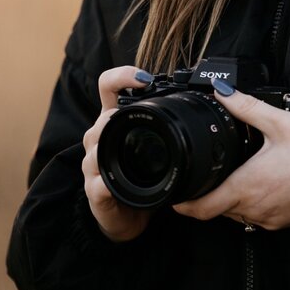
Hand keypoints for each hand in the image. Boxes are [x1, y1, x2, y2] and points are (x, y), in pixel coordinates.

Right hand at [81, 65, 154, 242]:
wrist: (126, 214)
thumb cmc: (138, 173)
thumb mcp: (149, 141)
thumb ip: (163, 119)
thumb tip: (196, 97)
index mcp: (114, 121)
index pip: (108, 86)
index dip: (122, 76)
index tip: (144, 77)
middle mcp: (100, 139)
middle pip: (102, 118)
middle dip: (116, 115)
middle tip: (136, 116)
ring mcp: (93, 165)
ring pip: (96, 149)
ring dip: (110, 147)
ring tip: (125, 148)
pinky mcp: (94, 191)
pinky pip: (97, 184)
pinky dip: (106, 184)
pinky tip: (113, 185)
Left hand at [172, 83, 289, 230]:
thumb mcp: (283, 123)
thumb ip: (248, 107)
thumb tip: (221, 92)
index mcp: (247, 186)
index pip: (200, 208)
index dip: (182, 203)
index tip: (174, 193)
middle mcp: (254, 209)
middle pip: (216, 209)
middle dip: (207, 192)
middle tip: (206, 170)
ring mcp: (269, 219)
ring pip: (236, 213)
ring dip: (230, 196)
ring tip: (236, 170)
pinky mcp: (284, 222)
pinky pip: (256, 215)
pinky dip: (250, 200)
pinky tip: (262, 179)